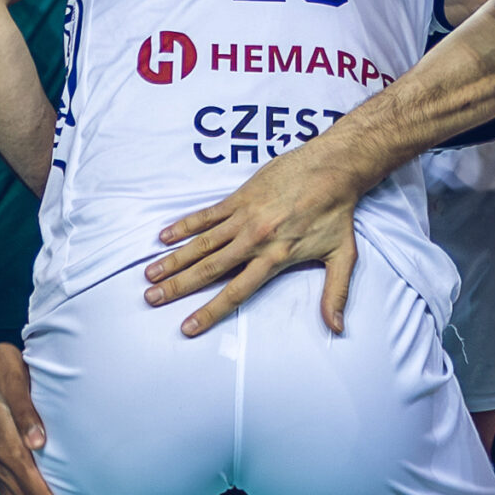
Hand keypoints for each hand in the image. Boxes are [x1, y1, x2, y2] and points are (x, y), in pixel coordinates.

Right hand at [142, 138, 367, 336]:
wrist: (333, 167)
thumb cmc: (338, 212)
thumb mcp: (343, 257)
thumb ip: (335, 294)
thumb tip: (337, 328)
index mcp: (275, 258)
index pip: (236, 292)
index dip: (210, 311)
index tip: (188, 326)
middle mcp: (254, 240)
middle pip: (209, 269)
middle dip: (178, 286)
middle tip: (152, 298)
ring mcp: (244, 217)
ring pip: (202, 243)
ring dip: (174, 259)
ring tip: (150, 274)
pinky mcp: (240, 197)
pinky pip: (206, 214)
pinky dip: (184, 225)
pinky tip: (164, 237)